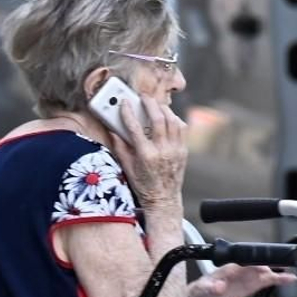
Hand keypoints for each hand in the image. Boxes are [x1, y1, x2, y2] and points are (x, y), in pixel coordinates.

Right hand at [112, 95, 186, 209]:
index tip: (124, 103)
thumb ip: (120, 147)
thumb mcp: (127, 168)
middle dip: (150, 104)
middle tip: (143, 97)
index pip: (135, 128)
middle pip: (158, 119)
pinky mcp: (183, 151)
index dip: (128, 113)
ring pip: (173, 121)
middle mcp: (162, 151)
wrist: (163, 199)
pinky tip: (167, 117)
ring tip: (155, 104)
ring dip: (163, 109)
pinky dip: (174, 119)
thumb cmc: (144, 185)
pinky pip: (181, 128)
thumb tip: (113, 130)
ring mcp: (175, 150)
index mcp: (146, 156)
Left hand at [189, 263, 296, 296]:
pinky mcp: (245, 288)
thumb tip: (219, 286)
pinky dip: (274, 281)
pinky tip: (285, 280)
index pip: (247, 262)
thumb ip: (210, 289)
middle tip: (287, 271)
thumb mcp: (201, 293)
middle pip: (258, 265)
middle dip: (272, 266)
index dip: (259, 263)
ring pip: (263, 274)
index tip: (269, 267)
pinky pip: (262, 283)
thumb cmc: (195, 295)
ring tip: (290, 276)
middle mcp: (237, 271)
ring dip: (276, 274)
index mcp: (227, 268)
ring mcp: (242, 279)